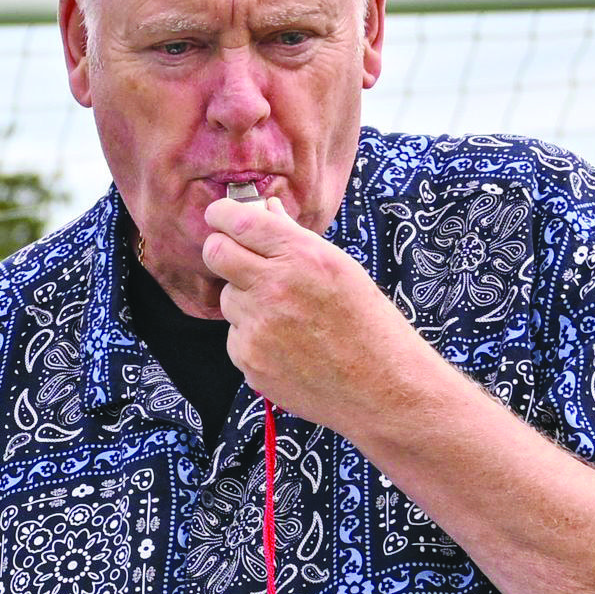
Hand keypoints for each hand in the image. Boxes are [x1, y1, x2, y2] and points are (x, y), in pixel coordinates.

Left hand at [198, 192, 426, 432]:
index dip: (222, 214)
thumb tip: (265, 208)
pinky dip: (252, 337)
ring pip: (228, 298)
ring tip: (286, 316)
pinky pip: (235, 336)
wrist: (378, 385)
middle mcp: (274, 287)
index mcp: (301, 256)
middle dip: (221, 251)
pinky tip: (286, 346)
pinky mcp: (248, 360)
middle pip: (216, 254)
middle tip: (234, 257)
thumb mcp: (339, 268)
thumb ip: (294, 238)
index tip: (219, 216)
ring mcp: (257, 326)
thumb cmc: (367, 323)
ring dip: (245, 300)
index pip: (239, 221)